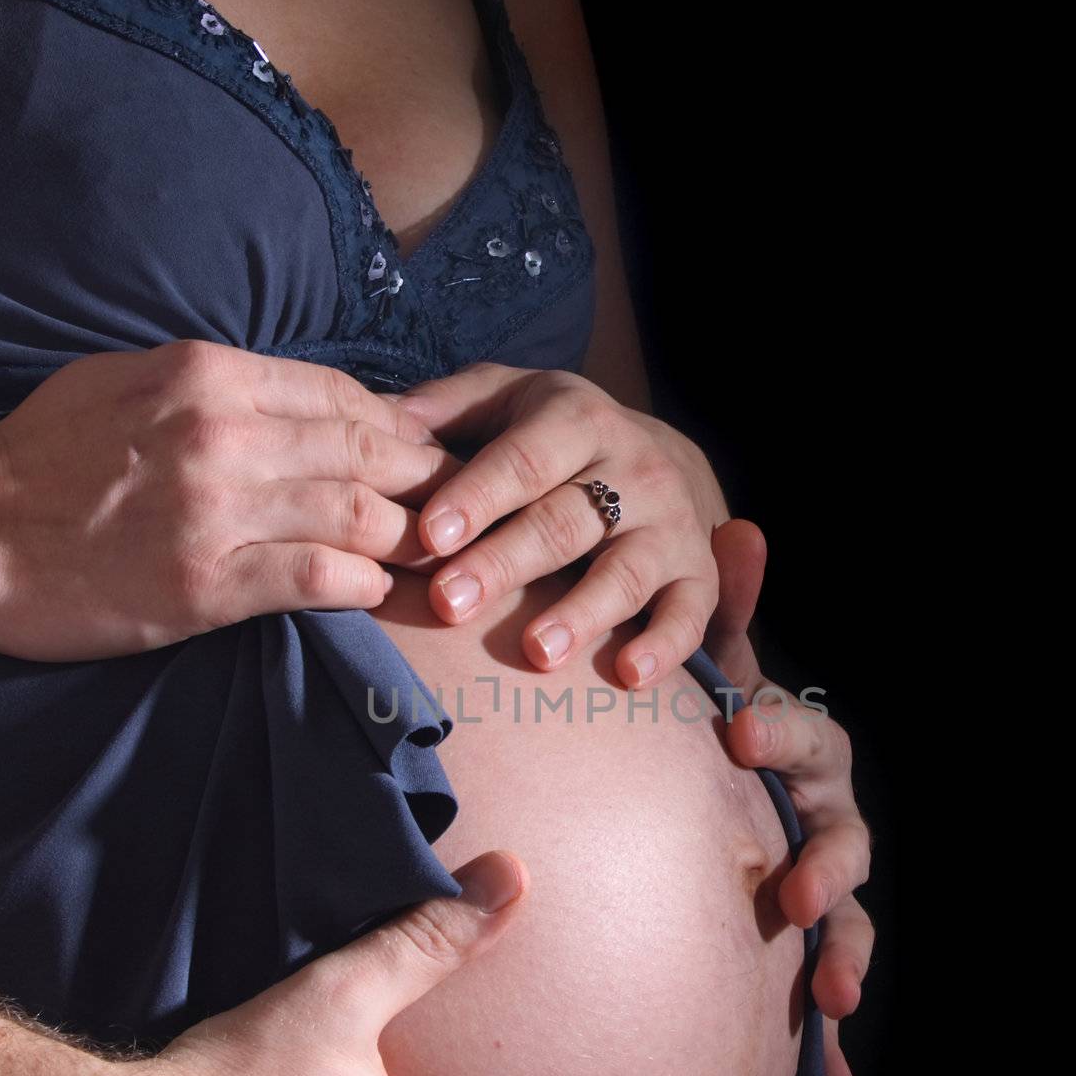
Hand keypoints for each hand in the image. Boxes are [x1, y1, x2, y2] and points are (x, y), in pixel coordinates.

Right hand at [0, 339, 460, 660]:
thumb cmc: (51, 456)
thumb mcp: (132, 382)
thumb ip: (220, 386)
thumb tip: (305, 400)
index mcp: (207, 375)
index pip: (341, 393)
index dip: (399, 424)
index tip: (424, 449)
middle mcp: (221, 434)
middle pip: (367, 450)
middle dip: (425, 478)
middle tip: (456, 503)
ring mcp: (217, 510)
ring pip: (358, 513)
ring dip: (407, 536)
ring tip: (430, 552)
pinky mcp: (208, 584)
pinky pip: (321, 577)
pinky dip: (363, 583)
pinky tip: (375, 587)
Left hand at [392, 362, 731, 688]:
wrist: (665, 457)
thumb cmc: (556, 439)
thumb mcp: (510, 399)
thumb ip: (447, 406)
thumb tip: (377, 416)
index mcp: (577, 419)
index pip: (521, 460)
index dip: (476, 496)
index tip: (431, 535)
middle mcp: (633, 468)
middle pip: (563, 521)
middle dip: (505, 564)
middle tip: (449, 603)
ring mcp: (671, 524)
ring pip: (624, 571)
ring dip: (582, 613)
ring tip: (535, 651)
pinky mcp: (699, 575)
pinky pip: (690, 615)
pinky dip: (665, 647)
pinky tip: (629, 675)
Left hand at [705, 520, 874, 1075]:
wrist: (706, 794)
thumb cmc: (708, 731)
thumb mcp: (710, 674)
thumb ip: (725, 612)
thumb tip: (738, 525)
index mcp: (796, 750)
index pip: (807, 735)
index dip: (784, 732)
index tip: (739, 728)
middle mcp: (819, 814)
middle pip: (846, 831)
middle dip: (831, 858)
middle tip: (799, 883)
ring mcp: (818, 878)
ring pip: (852, 913)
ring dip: (848, 951)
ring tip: (833, 991)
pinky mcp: (805, 940)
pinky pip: (826, 982)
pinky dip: (835, 1035)